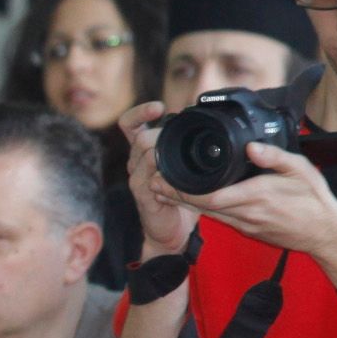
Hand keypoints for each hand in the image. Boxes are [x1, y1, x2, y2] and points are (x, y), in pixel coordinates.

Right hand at [121, 102, 199, 257]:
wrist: (171, 230)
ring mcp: (137, 178)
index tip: (159, 107)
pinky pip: (150, 177)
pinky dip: (165, 173)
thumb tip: (207, 121)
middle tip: (179, 136)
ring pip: (145, 153)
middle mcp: (135, 162)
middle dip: (161, 133)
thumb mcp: (183, 166)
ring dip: (165, 150)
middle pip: (140, 136)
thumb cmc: (180, 195)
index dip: (140, 112)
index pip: (129, 124)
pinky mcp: (143, 194)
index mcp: (143, 151)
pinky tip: (176, 174)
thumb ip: (186, 145)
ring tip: (181, 154)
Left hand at [175, 139, 336, 267]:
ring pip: (206, 213)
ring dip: (183, 202)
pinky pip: (218, 218)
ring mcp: (245, 224)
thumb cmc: (315, 201)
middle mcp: (246, 214)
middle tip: (151, 181)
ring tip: (161, 189)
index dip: (183, 191)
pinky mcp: (247, 229)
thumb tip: (251, 146)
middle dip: (174, 195)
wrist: (325, 234)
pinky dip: (201, 208)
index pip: (210, 197)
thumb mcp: (301, 171)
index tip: (165, 178)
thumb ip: (275, 157)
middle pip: (200, 206)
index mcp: (256, 197)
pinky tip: (190, 200)